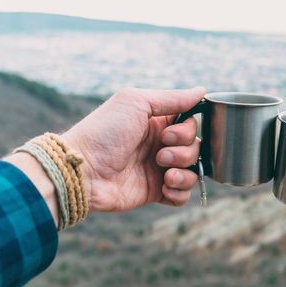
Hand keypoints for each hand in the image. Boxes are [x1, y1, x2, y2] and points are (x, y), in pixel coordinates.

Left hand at [61, 87, 204, 210]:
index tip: (166, 135)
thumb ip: (172, 98)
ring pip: (192, 172)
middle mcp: (160, 145)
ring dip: (184, 173)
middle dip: (183, 152)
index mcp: (156, 123)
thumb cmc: (104, 131)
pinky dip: (180, 192)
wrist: (83, 170)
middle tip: (160, 155)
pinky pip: (182, 196)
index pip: (190, 124)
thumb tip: (202, 91)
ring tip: (165, 175)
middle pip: (195, 148)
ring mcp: (158, 170)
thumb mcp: (136, 102)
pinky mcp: (155, 192)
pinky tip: (164, 188)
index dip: (186, 131)